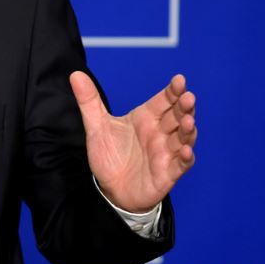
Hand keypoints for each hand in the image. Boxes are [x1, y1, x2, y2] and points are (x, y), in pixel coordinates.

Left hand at [69, 72, 195, 212]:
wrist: (110, 189)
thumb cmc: (109, 155)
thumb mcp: (96, 127)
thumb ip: (89, 101)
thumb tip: (75, 74)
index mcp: (146, 118)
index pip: (163, 100)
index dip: (173, 90)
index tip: (180, 79)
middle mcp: (159, 133)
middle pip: (177, 116)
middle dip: (185, 107)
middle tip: (188, 97)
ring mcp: (165, 153)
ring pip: (183, 138)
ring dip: (188, 130)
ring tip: (189, 121)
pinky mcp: (167, 173)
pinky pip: (180, 165)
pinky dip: (186, 157)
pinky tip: (186, 150)